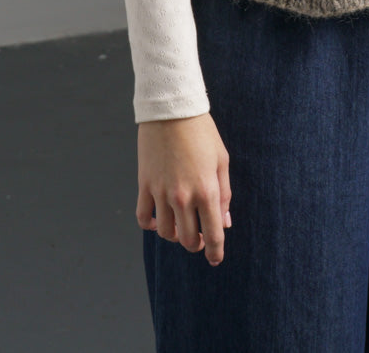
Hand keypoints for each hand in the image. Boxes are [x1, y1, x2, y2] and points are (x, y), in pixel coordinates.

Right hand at [136, 112, 233, 265]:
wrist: (172, 110)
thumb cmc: (202, 133)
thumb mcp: (222, 160)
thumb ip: (224, 194)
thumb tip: (224, 223)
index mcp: (207, 190)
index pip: (212, 234)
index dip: (215, 251)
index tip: (215, 259)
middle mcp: (183, 197)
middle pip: (188, 239)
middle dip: (196, 244)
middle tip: (199, 239)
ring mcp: (161, 193)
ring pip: (165, 233)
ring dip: (175, 236)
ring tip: (181, 228)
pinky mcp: (145, 185)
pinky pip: (143, 218)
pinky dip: (151, 225)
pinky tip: (158, 222)